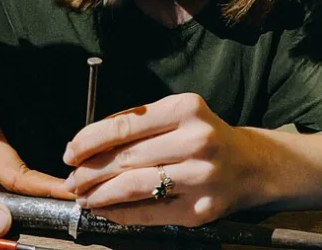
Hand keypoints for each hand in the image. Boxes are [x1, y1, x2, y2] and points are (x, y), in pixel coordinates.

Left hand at [62, 93, 253, 226]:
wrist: (251, 165)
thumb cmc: (204, 135)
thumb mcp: (177, 115)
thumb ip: (137, 124)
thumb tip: (84, 145)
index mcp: (186, 109)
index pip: (123, 124)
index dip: (89, 140)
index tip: (70, 151)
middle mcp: (196, 140)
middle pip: (125, 157)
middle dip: (88, 170)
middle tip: (71, 179)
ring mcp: (200, 177)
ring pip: (133, 186)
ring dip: (99, 194)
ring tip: (82, 196)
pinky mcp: (201, 209)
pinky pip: (148, 212)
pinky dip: (120, 213)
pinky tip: (105, 209)